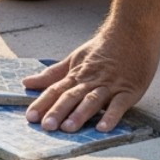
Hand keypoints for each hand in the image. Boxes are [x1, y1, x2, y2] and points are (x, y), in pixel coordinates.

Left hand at [21, 24, 159, 133]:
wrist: (132, 31)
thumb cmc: (103, 47)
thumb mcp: (74, 58)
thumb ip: (52, 74)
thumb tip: (26, 82)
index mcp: (77, 75)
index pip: (56, 90)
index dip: (43, 103)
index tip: (30, 117)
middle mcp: (90, 81)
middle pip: (71, 96)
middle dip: (58, 111)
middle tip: (47, 126)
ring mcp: (110, 86)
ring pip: (92, 100)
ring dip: (80, 114)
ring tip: (69, 128)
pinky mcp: (129, 90)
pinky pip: (119, 105)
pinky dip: (111, 116)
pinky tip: (103, 128)